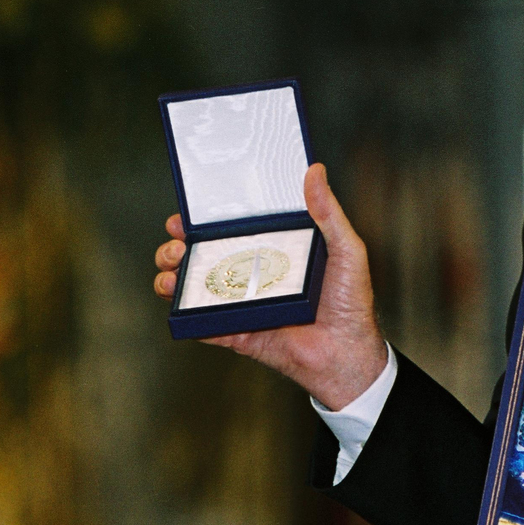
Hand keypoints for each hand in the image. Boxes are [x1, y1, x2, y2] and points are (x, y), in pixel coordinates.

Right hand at [153, 162, 387, 408]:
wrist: (346, 353)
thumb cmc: (350, 301)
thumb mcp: (345, 249)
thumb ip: (328, 212)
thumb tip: (315, 171)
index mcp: (273, 251)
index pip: (231, 230)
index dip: (204, 222)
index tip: (186, 214)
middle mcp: (253, 275)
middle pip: (204, 257)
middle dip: (178, 248)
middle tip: (177, 245)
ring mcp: (243, 305)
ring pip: (195, 289)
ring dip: (174, 278)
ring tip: (172, 273)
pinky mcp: (238, 333)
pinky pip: (204, 325)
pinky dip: (186, 316)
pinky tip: (180, 303)